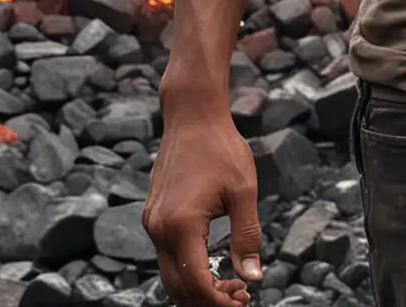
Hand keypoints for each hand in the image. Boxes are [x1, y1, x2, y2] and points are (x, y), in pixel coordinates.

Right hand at [144, 102, 265, 306]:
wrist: (193, 116)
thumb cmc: (221, 148)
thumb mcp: (244, 191)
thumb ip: (247, 237)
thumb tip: (253, 276)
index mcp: (180, 225)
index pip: (196, 282)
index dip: (218, 301)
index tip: (242, 302)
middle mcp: (158, 229)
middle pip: (178, 287)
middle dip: (208, 300)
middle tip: (241, 296)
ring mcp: (152, 224)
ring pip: (170, 274)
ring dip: (198, 286)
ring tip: (232, 284)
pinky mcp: (154, 217)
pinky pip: (167, 255)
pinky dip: (188, 268)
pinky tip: (214, 263)